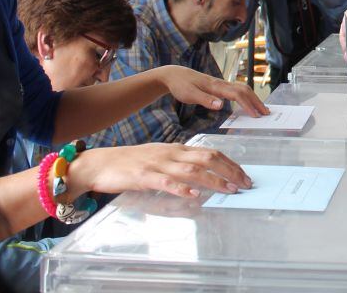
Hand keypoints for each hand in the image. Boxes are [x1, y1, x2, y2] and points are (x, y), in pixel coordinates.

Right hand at [73, 143, 252, 198]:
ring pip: (192, 169)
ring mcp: (158, 164)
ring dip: (213, 180)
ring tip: (229, 189)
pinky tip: (194, 196)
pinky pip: (166, 182)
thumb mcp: (161, 159)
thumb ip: (180, 164)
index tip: (244, 175)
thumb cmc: (132, 163)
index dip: (230, 164)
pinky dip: (182, 189)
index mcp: (177, 149)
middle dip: (230, 171)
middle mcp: (171, 153)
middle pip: (207, 158)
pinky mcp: (144, 176)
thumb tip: (202, 175)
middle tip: (245, 184)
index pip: (210, 153)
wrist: (100, 163)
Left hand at [155, 65, 268, 116]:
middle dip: (256, 101)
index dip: (248, 105)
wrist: (175, 75)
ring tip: (262, 109)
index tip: (256, 115)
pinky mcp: (219, 86)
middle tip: (266, 114)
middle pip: (244, 90)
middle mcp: (221, 84)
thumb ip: (205, 100)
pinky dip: (247, 97)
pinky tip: (248, 104)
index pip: (237, 95)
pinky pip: (237, 90)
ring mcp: (221, 84)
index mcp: (216, 86)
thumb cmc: (181, 85)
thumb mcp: (189, 94)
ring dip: (254, 99)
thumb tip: (221, 105)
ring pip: (243, 89)